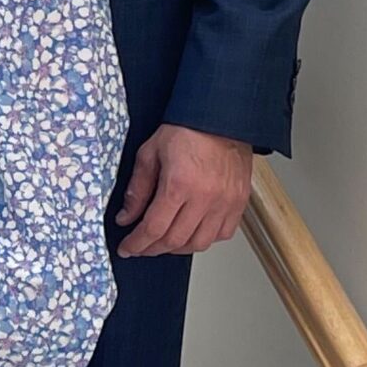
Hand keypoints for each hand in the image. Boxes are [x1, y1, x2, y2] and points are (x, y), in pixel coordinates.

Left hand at [117, 125, 252, 257]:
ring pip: (200, 243)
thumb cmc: (188, 130)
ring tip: (164, 242)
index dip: (137, 244)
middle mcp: (205, 197)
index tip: (128, 248)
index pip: (154, 228)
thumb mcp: (150, 154)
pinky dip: (205, 239)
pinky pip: (223, 234)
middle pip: (175, 241)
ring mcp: (226, 201)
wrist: (222, 117)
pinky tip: (192, 232)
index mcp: (179, 184)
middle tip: (141, 247)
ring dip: (178, 248)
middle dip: (152, 249)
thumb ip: (137, 189)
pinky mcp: (239, 201)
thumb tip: (126, 217)